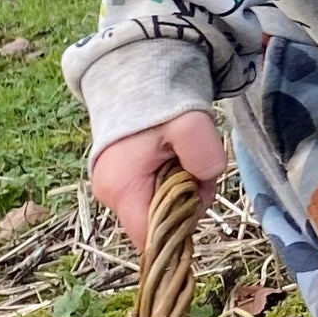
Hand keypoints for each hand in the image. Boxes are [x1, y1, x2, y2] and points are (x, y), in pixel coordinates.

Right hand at [90, 111, 225, 250]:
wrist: (136, 75)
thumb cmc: (159, 100)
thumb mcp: (190, 123)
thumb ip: (204, 155)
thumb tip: (207, 179)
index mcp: (121, 190)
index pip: (152, 240)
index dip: (182, 227)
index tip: (197, 193)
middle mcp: (110, 196)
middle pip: (160, 225)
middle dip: (187, 202)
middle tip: (195, 165)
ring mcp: (114, 190)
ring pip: (161, 211)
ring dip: (182, 191)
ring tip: (184, 156)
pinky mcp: (123, 183)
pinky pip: (156, 197)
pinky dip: (173, 183)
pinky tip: (174, 159)